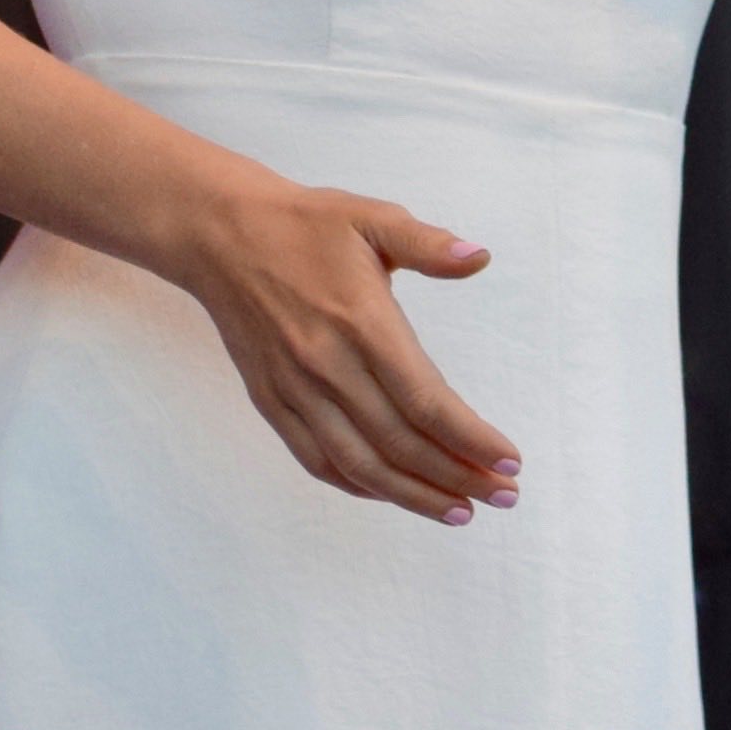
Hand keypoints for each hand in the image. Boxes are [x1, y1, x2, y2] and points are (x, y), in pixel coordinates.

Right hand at [160, 159, 522, 525]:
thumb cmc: (304, 225)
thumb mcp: (372, 218)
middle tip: (504, 495)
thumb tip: (480, 257)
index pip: (426, 401)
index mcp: (361, 322)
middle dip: (458, 477)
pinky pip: (318, 459)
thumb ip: (429, 244)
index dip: (471, 439)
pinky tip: (396, 493)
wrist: (220, 236)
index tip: (510, 461)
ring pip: (360, 464)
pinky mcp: (272, 402)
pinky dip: (360, 485)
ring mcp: (296, 390)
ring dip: (414, 495)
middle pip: (401, 443)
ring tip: (461, 511)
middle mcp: (327, 366)